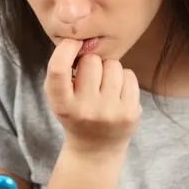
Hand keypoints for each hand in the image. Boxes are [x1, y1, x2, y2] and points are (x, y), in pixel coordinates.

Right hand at [45, 39, 140, 154]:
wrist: (96, 149)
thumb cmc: (75, 113)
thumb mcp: (58, 98)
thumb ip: (61, 71)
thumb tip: (81, 39)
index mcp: (62, 105)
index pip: (58, 69)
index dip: (66, 49)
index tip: (73, 43)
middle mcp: (85, 110)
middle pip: (91, 61)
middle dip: (92, 63)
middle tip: (91, 78)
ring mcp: (109, 112)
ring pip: (113, 65)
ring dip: (109, 70)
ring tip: (105, 86)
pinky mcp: (130, 113)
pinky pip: (129, 75)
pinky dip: (124, 78)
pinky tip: (117, 92)